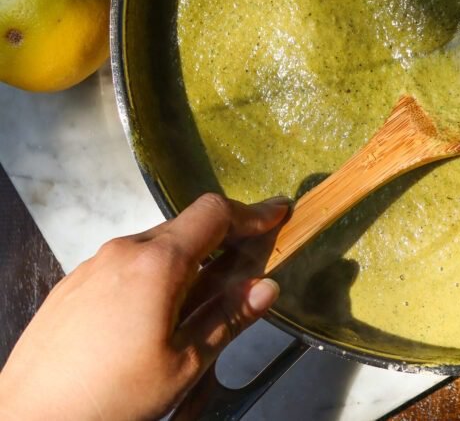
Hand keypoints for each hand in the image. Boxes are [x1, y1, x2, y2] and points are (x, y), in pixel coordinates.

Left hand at [0, 193, 289, 420]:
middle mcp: (123, 251)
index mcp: (156, 264)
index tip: (276, 216)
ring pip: (154, 247)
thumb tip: (266, 287)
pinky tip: (153, 317)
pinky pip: (125, 265)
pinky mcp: (73, 285)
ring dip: (186, 262)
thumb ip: (228, 318)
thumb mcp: (185, 362)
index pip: (214, 214)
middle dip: (221, 242)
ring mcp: (93, 265)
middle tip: (245, 268)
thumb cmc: (109, 397)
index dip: (251, 213)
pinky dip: (153, 275)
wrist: (29, 418)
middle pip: (185, 228)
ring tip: (198, 304)